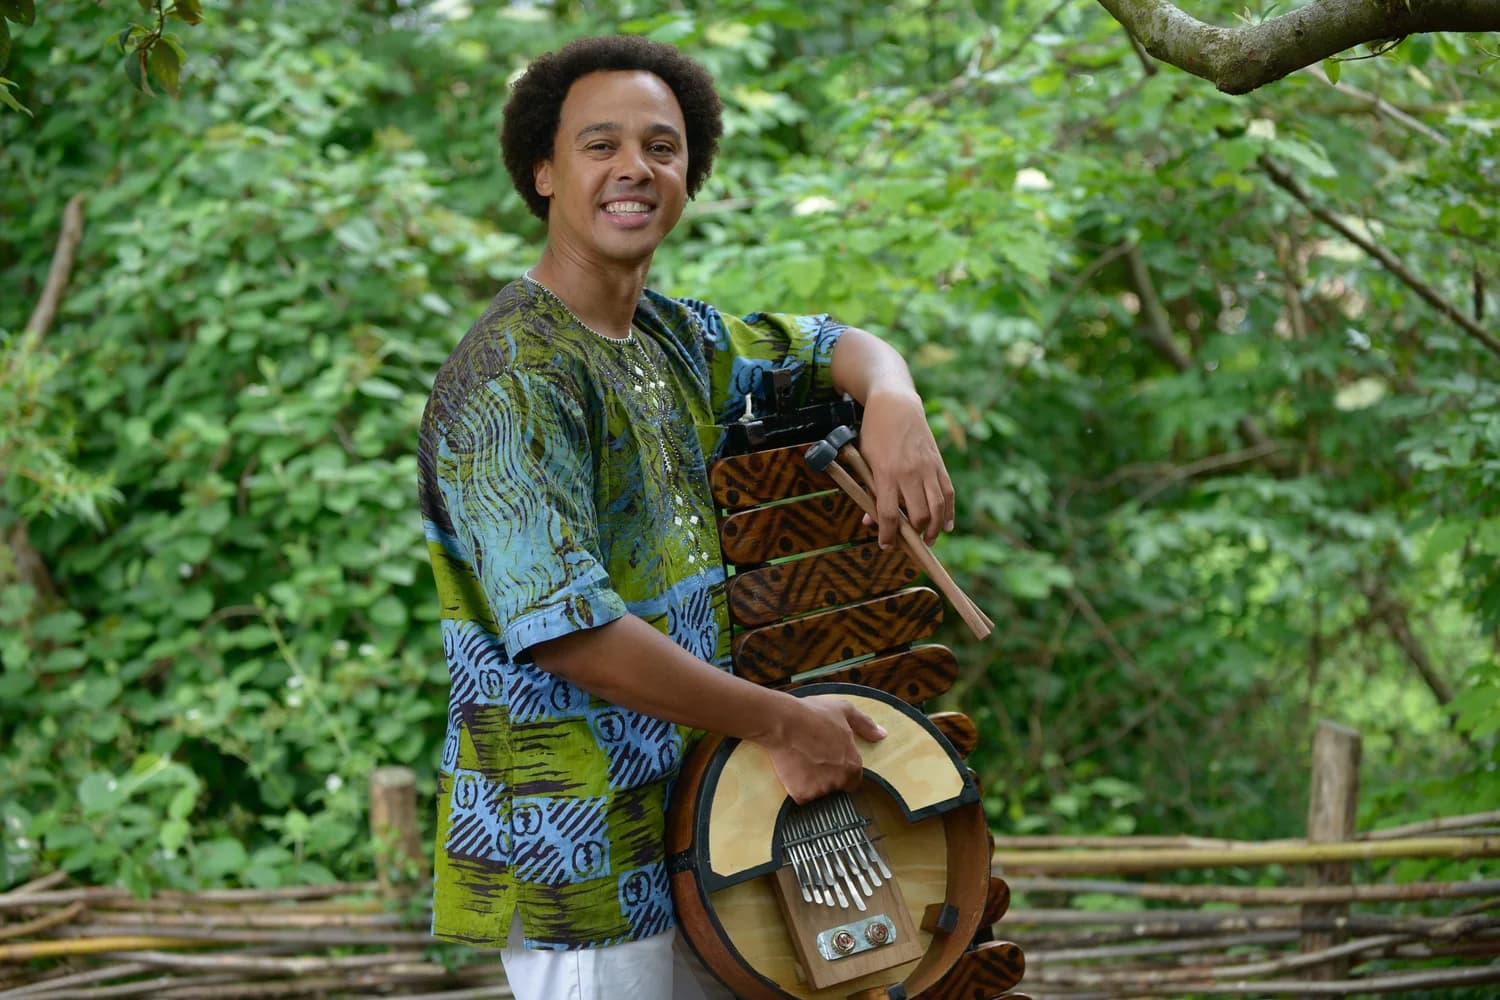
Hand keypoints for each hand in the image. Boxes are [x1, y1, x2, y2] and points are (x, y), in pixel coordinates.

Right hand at [765, 695, 886, 804]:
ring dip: (812, 781)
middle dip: (827, 776)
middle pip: (835, 786)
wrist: (783, 721)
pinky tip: (793, 769)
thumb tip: (882, 735)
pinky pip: (802, 795)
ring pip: (819, 792)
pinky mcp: (802, 794)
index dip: (842, 770)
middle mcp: (840, 780)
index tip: (830, 759)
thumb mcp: (844, 710)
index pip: (853, 779)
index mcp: (853, 764)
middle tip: (813, 757)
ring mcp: (821, 789)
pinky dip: (797, 786)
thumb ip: (866, 724)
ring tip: (802, 760)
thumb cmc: (815, 713)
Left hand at [858, 387, 955, 546]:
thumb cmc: (875, 434)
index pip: (889, 514)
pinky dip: (949, 512)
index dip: (888, 535)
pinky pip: (948, 493)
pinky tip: (946, 525)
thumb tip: (870, 521)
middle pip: (918, 515)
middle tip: (909, 540)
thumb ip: (870, 491)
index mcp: (886, 473)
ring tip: (929, 540)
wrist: (895, 405)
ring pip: (937, 507)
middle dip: (914, 533)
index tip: (886, 545)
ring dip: (934, 529)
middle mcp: (909, 473)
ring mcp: (927, 468)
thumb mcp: (866, 461)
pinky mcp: (938, 464)